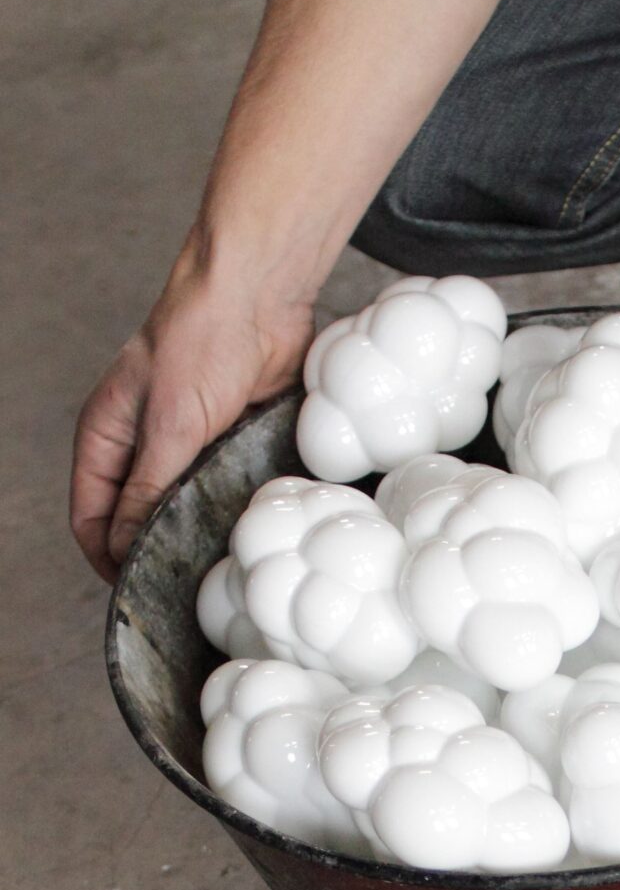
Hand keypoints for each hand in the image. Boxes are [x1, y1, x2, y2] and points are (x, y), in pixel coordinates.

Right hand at [71, 241, 313, 581]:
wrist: (259, 299)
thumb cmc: (200, 341)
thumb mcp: (169, 425)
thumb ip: (147, 489)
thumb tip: (126, 547)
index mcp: (105, 437)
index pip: (90, 518)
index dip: (107, 558)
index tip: (139, 591)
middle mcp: (139, 447)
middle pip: (133, 520)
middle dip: (154, 553)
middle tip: (186, 588)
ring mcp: (183, 448)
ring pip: (180, 510)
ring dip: (195, 535)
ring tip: (217, 564)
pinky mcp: (225, 444)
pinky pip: (221, 492)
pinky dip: (229, 512)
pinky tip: (245, 531)